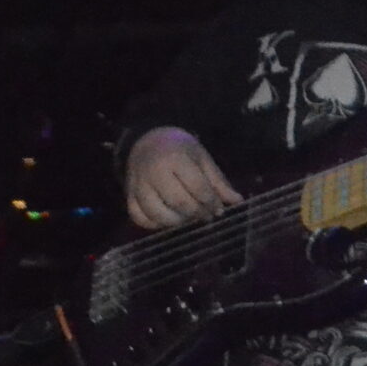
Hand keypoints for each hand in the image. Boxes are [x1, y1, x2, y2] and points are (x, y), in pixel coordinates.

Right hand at [126, 127, 242, 229]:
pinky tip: (168, 220)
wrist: (147, 141)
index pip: (197, 187)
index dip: (211, 202)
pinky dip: (154, 224)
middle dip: (197, 213)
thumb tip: (238, 201)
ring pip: (157, 214)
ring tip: (189, 217)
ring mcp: (138, 185)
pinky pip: (139, 217)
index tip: (219, 209)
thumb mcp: (202, 159)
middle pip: (178, 203)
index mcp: (175, 158)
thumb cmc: (180, 150)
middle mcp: (153, 172)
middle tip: (206, 215)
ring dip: (178, 221)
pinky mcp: (128, 195)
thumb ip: (218, 181)